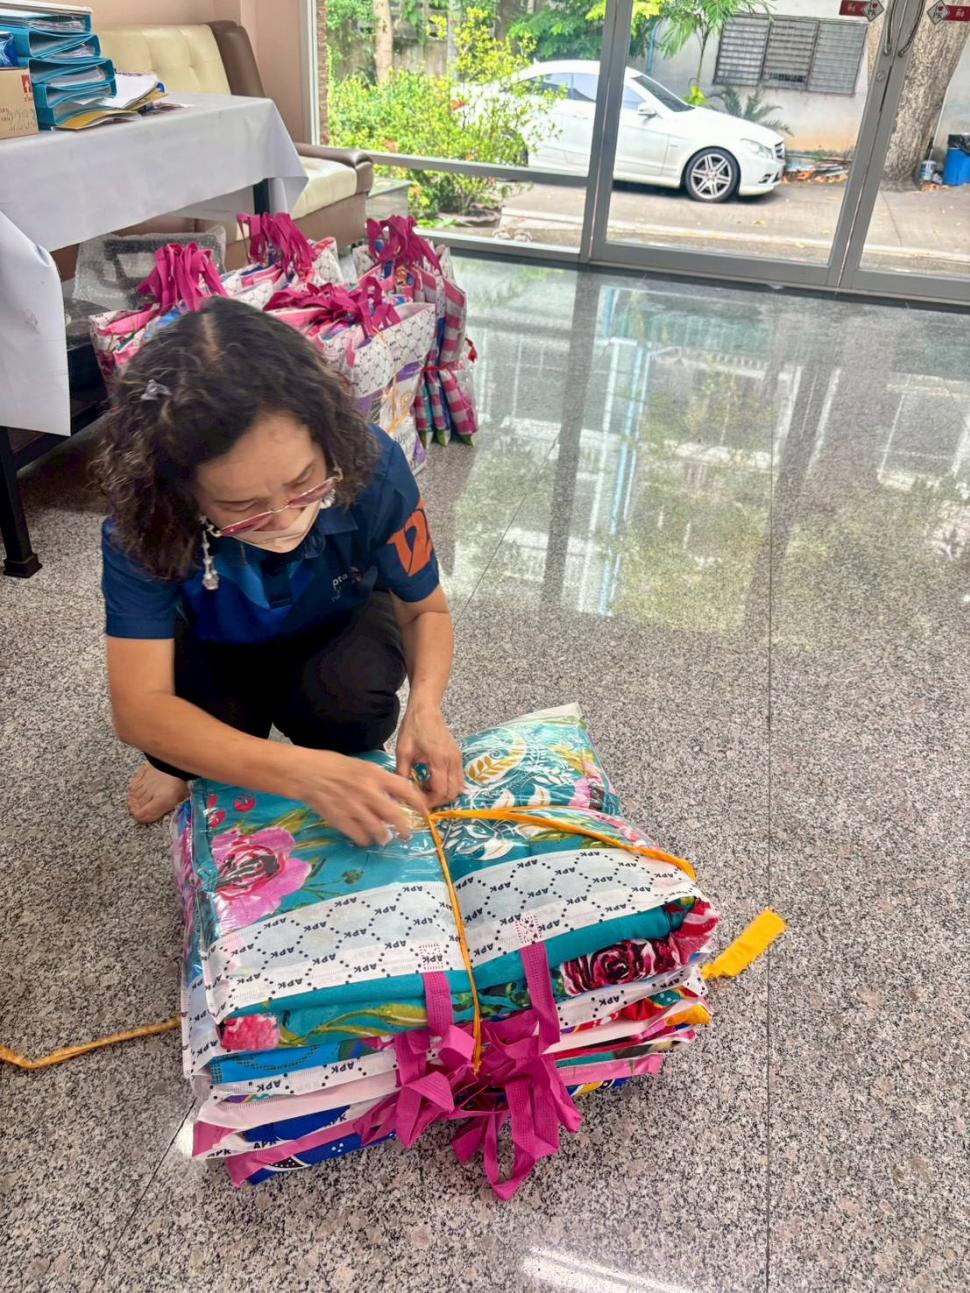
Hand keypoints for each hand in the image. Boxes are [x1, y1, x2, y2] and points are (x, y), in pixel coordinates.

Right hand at [291, 748, 428, 847]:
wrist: (306, 773)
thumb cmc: (333, 765)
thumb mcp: (361, 765)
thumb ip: (378, 780)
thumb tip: (394, 796)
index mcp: (375, 775)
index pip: (405, 790)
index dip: (418, 803)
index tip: (424, 812)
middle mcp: (368, 792)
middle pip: (395, 816)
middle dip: (405, 829)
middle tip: (407, 834)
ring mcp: (355, 808)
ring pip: (379, 831)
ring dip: (384, 837)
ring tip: (385, 838)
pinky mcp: (341, 820)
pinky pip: (360, 837)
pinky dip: (365, 840)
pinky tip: (365, 838)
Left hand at [396, 703, 464, 808]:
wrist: (426, 710)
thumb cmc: (413, 728)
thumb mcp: (403, 752)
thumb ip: (403, 774)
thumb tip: (400, 793)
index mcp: (439, 760)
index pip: (440, 791)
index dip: (430, 801)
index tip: (418, 803)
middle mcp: (452, 761)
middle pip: (452, 793)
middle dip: (438, 800)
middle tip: (422, 799)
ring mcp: (457, 758)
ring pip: (458, 787)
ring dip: (444, 793)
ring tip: (427, 790)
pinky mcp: (458, 756)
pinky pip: (458, 778)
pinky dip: (449, 785)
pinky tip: (433, 780)